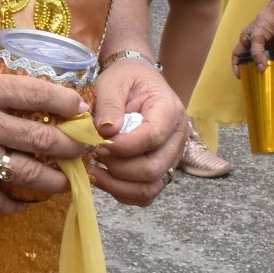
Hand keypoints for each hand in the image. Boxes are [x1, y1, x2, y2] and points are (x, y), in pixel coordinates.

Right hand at [0, 49, 98, 215]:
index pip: (38, 95)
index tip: (81, 107)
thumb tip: (25, 57)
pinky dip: (13, 205)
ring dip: (54, 180)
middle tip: (87, 147)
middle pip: (41, 139)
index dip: (67, 102)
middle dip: (72, 146)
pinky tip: (26, 204)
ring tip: (69, 180)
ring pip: (25, 174)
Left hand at [90, 63, 186, 207]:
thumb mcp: (113, 81)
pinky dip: (123, 192)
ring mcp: (171, 156)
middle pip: (153, 168)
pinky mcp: (161, 169)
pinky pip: (146, 193)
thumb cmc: (126, 78)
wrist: (137, 80)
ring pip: (151, 187)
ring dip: (119, 186)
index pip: (152, 137)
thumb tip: (106, 132)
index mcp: (169, 111)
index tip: (99, 144)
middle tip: (96, 155)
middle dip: (119, 168)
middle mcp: (177, 137)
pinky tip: (104, 178)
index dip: (123, 146)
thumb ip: (109, 105)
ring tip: (96, 172)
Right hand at [233, 0, 273, 73]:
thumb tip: (260, 68)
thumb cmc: (266, 19)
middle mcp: (258, 43)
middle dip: (256, 69)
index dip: (236, 65)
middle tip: (259, 79)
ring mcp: (270, 44)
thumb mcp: (258, 36)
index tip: (240, 76)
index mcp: (247, 40)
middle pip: (254, 59)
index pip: (238, 55)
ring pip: (271, 59)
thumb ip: (257, 52)